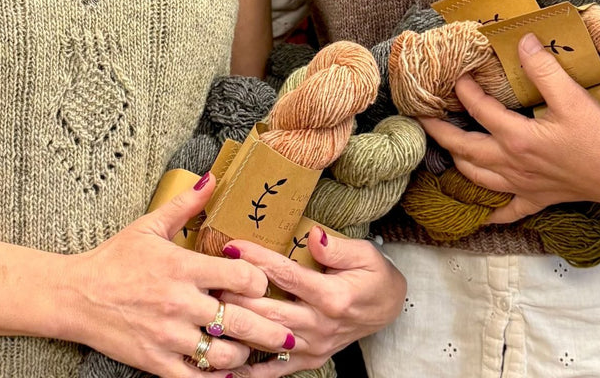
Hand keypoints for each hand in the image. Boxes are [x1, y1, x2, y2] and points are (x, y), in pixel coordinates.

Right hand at [58, 174, 298, 377]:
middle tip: (287, 334)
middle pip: (241, 320)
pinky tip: (226, 373)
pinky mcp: (156, 362)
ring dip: (243, 355)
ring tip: (253, 351)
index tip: (263, 284)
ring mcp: (169, 335)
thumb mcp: (150, 225)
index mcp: (184, 266)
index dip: (260, 281)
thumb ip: (186, 205)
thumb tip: (211, 177)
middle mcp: (181, 302)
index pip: (242, 276)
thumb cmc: (115, 258)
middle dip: (270, 330)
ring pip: (223, 355)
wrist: (76, 296)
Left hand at [216, 227, 405, 376]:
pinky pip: (276, 370)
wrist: (389, 308)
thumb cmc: (374, 275)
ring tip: (210, 311)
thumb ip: (337, 248)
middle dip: (237, 295)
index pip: (286, 276)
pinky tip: (225, 367)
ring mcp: (314, 347)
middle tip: (210, 278)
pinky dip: (250, 372)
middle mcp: (320, 325)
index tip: (232, 246)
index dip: (258, 260)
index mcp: (332, 297)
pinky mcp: (310, 360)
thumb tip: (314, 235)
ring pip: (267, 339)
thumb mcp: (364, 253)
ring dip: (239, 326)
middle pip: (270, 311)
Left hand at [421, 33, 599, 222]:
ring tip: (445, 147)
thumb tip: (521, 40)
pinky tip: (483, 213)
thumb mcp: (573, 96)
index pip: (478, 110)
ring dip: (457, 161)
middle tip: (419, 117)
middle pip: (464, 148)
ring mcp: (525, 185)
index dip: (463, 89)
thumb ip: (543, 68)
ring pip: (478, 177)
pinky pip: (509, 211)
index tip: (455, 73)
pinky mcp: (540, 199)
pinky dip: (492, 212)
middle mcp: (513, 165)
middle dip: (439, 132)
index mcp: (517, 139)